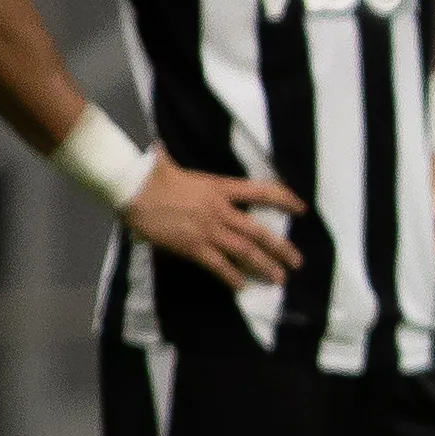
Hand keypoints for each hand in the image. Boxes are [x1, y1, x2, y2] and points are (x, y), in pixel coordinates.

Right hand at [123, 160, 305, 289]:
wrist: (132, 186)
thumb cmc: (151, 174)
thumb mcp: (181, 168)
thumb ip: (188, 168)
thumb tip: (166, 149)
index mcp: (220, 187)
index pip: (262, 192)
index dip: (285, 199)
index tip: (302, 208)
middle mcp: (221, 210)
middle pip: (259, 231)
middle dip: (281, 248)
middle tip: (298, 262)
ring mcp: (208, 230)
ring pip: (245, 251)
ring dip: (264, 266)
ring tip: (280, 278)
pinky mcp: (192, 246)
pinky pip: (218, 265)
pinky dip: (231, 276)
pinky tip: (241, 286)